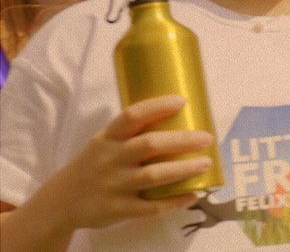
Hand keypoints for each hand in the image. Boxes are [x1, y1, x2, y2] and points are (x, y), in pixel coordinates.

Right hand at [29, 95, 214, 233]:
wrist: (61, 202)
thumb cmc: (94, 165)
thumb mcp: (104, 144)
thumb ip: (131, 135)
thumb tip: (178, 119)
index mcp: (107, 138)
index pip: (131, 116)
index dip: (157, 107)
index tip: (182, 101)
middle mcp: (110, 159)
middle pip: (150, 145)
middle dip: (182, 140)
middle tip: (206, 138)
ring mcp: (114, 186)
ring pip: (154, 176)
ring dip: (184, 169)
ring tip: (206, 163)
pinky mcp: (118, 210)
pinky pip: (152, 207)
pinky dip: (175, 201)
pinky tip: (192, 194)